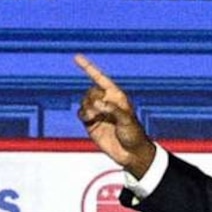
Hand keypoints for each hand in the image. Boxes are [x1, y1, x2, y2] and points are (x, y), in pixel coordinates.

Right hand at [75, 56, 155, 177]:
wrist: (131, 154)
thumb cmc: (134, 134)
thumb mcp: (127, 120)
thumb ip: (113, 109)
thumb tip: (97, 103)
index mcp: (116, 96)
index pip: (100, 78)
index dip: (88, 67)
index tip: (76, 57)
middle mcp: (105, 102)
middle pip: (90, 91)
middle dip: (92, 98)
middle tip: (100, 110)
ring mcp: (97, 113)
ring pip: (84, 102)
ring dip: (88, 108)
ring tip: (95, 117)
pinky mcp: (91, 124)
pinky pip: (81, 113)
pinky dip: (83, 114)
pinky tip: (90, 120)